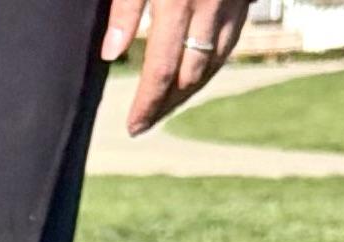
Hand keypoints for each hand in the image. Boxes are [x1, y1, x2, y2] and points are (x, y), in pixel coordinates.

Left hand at [101, 0, 254, 135]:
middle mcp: (209, 9)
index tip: (133, 127)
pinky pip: (230, 42)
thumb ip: (125, 9)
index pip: (161, 71)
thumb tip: (110, 54)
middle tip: (145, 123)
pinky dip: (211, 66)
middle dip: (166, 106)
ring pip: (214, 63)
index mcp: (177, 4)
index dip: (147, 105)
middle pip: (190, 76)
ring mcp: (233, 4)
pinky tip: (195, 76)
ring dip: (189, 91)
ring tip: (166, 107)